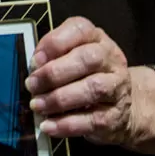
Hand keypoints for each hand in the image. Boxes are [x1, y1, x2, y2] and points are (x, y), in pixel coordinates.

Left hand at [25, 16, 149, 146]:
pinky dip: (67, 124)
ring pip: (93, 89)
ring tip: (37, 105)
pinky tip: (49, 125)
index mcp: (96, 38)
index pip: (80, 30)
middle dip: (54, 73)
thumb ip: (53, 57)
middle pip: (88, 59)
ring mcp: (117, 88)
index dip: (54, 43)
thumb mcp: (71, 58)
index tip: (34, 60)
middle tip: (31, 85)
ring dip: (59, 98)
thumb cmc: (86, 76)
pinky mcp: (116, 116)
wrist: (123, 107)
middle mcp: (111, 59)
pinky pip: (92, 120)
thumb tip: (32, 67)